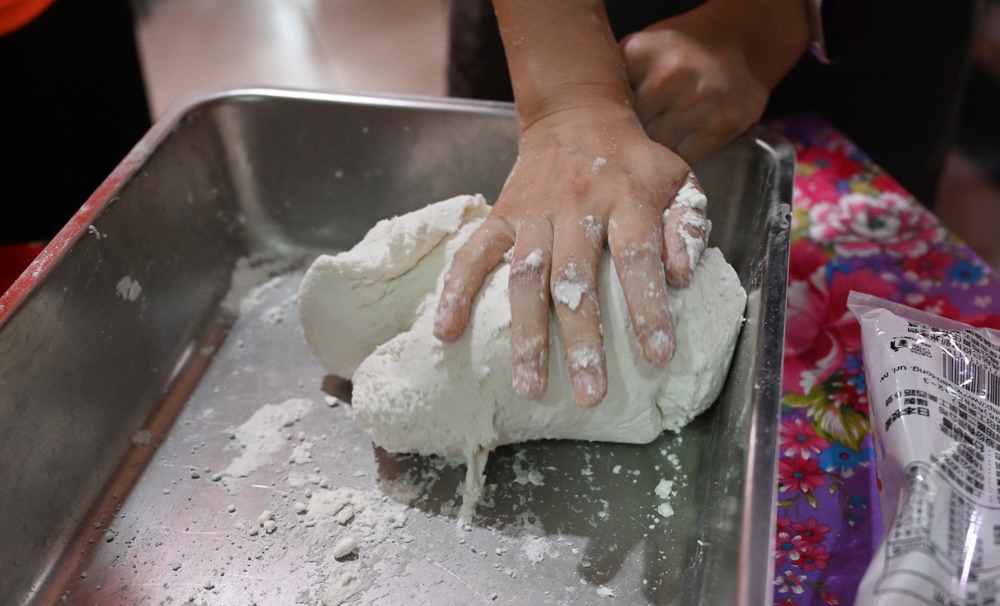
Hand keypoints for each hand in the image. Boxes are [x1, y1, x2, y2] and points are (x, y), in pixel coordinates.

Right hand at [433, 102, 709, 406]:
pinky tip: (446, 332)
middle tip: (589, 394)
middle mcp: (577, 207)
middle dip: (581, 340)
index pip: (636, 257)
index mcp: (627, 200)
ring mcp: (534, 213)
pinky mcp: (501, 214)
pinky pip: (474, 253)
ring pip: (525, 277)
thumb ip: (688, 226)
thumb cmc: (634, 163)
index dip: (646, 307)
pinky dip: (457, 291)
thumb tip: (681, 276)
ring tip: (528, 387)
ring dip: (526, 334)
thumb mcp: (679, 179)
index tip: (657, 356)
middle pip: (575, 278)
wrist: (576, 115)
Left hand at [620, 0, 810, 162]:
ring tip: (654, 149)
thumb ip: (616, 82)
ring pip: (658, 148)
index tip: (607, 133)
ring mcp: (700, 98)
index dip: (606, 125)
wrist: (742, 41)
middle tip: (629, 148)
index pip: (608, 107)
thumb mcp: (641, 52)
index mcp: (640, 53)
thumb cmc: (680, 53)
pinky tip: (677, 149)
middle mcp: (670, 72)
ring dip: (654, 154)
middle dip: (629, 141)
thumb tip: (586, 125)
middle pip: (632, 129)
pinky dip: (679, 160)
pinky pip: (686, 158)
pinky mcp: (723, 123)